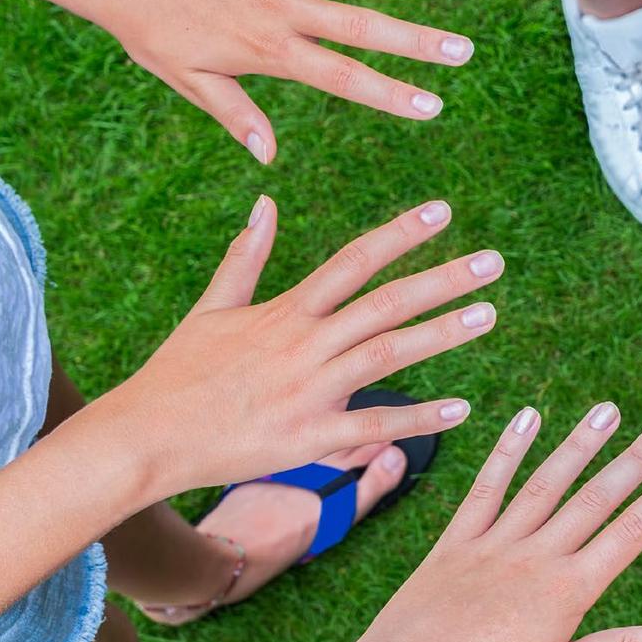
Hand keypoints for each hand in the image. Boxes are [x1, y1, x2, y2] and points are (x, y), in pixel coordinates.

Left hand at [90, 0, 468, 160]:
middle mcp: (281, 6)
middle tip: (464, 51)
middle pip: (361, 26)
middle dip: (416, 41)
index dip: (389, 93)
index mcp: (266, 50)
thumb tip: (270, 157)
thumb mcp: (189, 81)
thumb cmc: (151, 31)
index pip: (340, 77)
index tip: (433, 107)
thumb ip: (236, 114)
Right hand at [91, 196, 501, 498]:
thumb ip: (247, 255)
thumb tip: (265, 201)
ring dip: (443, 334)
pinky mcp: (308, 439)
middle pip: (386, 303)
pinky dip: (420, 419)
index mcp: (285, 311)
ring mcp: (309, 393)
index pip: (354, 260)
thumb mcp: (212, 306)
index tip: (442, 212)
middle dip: (442, 279)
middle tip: (494, 262)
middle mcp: (304, 345)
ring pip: (389, 355)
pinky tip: (462, 408)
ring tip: (488, 314)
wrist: (147, 436)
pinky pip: (375, 427)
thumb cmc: (178, 371)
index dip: (400, 234)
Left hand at [329, 402, 641, 641]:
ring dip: (580, 444)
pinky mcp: (454, 539)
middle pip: (596, 498)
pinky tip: (527, 417)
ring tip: (610, 410)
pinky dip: (508, 450)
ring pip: (546, 483)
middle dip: (638, 458)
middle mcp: (533, 558)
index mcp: (565, 592)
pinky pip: (486, 487)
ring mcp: (492, 544)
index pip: (632, 531)